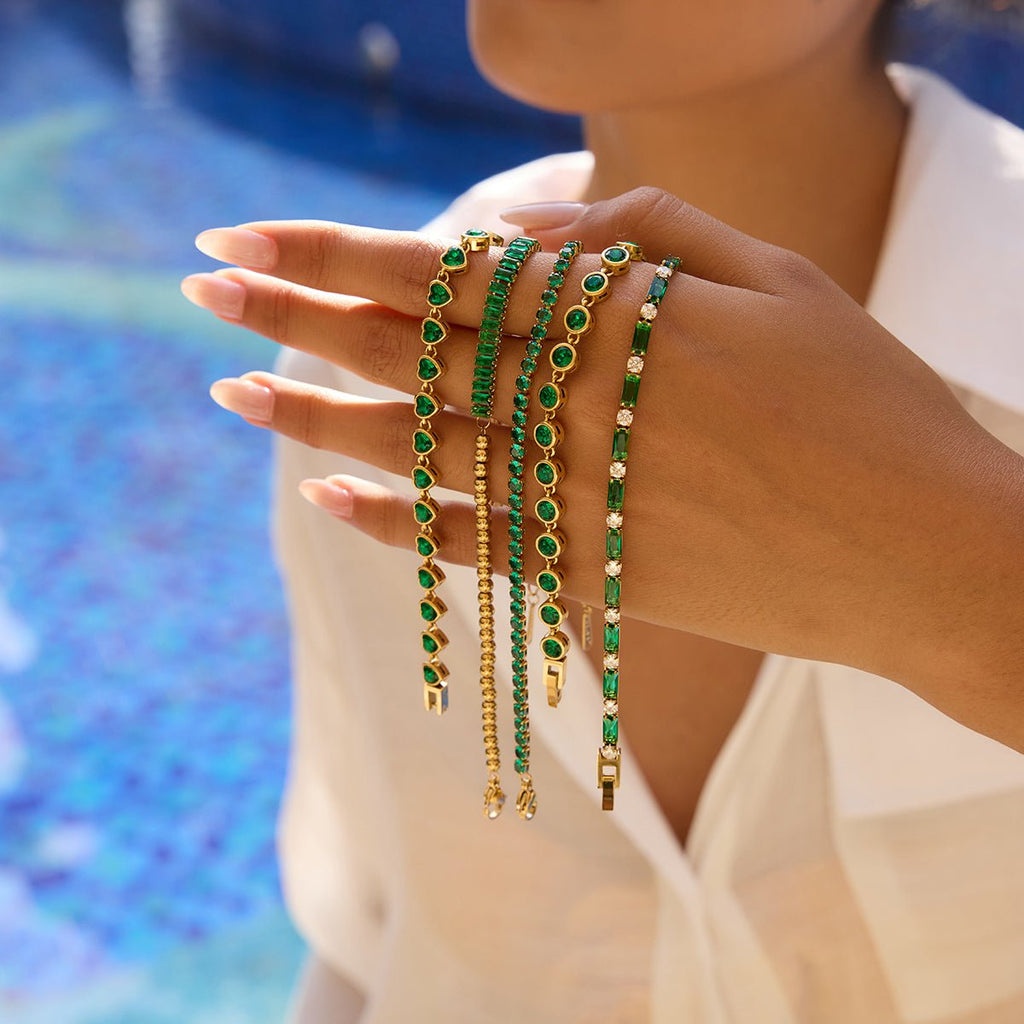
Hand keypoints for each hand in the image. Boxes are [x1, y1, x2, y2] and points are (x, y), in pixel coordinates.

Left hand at [182, 187, 1023, 749]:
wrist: (925, 554)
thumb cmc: (866, 403)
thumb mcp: (777, 277)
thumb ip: (645, 238)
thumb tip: (521, 238)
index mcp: (626, 321)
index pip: (444, 271)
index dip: (337, 249)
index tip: (250, 235)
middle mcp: (583, 409)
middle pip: (409, 353)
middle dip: (293, 312)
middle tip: (202, 287)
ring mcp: (581, 500)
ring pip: (417, 449)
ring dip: (313, 417)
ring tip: (230, 389)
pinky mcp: (595, 576)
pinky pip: (471, 548)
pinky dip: (396, 524)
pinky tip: (324, 502)